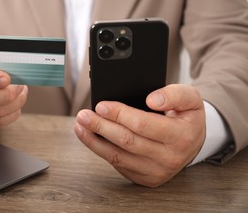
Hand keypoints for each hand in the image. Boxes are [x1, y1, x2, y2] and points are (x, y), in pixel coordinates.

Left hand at [74, 84, 205, 186]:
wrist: (192, 143)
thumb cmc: (186, 117)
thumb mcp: (191, 99)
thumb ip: (175, 94)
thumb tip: (152, 99)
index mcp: (181, 136)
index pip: (143, 125)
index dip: (120, 114)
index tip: (101, 105)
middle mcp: (169, 158)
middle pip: (126, 141)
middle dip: (101, 126)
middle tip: (83, 115)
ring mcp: (156, 171)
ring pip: (118, 156)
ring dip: (94, 141)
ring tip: (80, 126)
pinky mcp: (145, 178)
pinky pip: (118, 164)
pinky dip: (101, 150)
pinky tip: (90, 138)